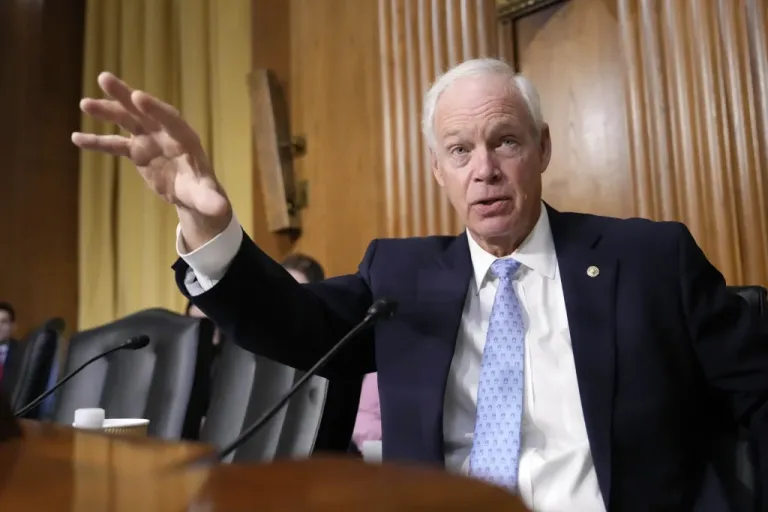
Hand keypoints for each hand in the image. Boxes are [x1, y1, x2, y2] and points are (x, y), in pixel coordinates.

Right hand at [73, 72, 230, 248]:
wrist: (192, 194)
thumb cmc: (203, 191)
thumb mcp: (207, 197)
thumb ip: (211, 201)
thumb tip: (222, 209)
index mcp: (185, 139)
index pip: (170, 119)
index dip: (154, 109)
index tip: (137, 96)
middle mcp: (165, 133)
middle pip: (144, 111)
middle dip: (126, 96)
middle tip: (105, 78)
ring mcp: (149, 139)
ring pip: (127, 121)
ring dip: (107, 111)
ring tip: (85, 103)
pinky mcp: (137, 151)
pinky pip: (115, 144)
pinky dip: (97, 142)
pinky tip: (76, 138)